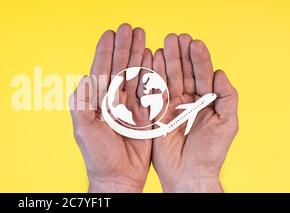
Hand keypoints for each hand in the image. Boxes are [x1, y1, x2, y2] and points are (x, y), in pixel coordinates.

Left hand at [69, 24, 152, 191]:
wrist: (118, 176)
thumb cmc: (98, 156)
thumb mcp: (83, 129)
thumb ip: (81, 104)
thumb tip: (85, 78)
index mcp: (96, 102)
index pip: (101, 71)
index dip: (105, 52)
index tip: (110, 34)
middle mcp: (112, 101)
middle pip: (119, 67)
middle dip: (124, 47)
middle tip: (129, 28)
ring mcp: (129, 106)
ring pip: (134, 74)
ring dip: (137, 54)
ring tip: (141, 35)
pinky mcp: (144, 113)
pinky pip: (148, 89)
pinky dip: (150, 72)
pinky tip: (152, 57)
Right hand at [151, 34, 238, 191]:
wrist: (188, 174)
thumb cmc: (210, 152)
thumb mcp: (227, 123)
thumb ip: (226, 97)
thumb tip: (220, 73)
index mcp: (206, 101)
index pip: (202, 74)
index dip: (199, 58)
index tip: (194, 43)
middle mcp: (187, 100)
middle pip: (183, 72)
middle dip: (179, 54)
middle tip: (175, 37)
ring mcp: (170, 106)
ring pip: (168, 78)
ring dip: (165, 60)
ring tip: (163, 43)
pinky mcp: (155, 113)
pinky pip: (153, 92)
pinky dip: (152, 76)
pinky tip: (151, 60)